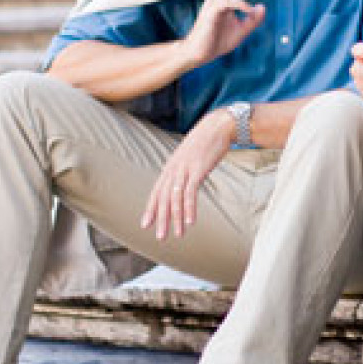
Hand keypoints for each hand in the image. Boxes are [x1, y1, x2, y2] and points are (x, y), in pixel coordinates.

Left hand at [142, 110, 233, 239]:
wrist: (217, 126)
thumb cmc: (204, 143)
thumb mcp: (188, 158)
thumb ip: (183, 171)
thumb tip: (181, 185)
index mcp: (170, 167)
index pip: (156, 192)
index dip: (151, 209)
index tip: (145, 224)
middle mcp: (173, 169)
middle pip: (163, 198)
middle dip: (161, 219)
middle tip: (160, 237)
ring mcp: (184, 169)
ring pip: (175, 198)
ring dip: (176, 218)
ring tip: (178, 234)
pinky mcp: (197, 169)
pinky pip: (190, 192)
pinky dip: (189, 208)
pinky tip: (190, 221)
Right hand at [181, 0, 265, 67]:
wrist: (200, 55)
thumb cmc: (217, 42)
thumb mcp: (241, 31)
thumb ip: (253, 20)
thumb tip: (262, 6)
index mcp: (222, 3)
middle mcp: (216, 1)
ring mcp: (213, 6)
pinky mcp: (211, 13)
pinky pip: (226, 2)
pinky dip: (239, 4)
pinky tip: (248, 10)